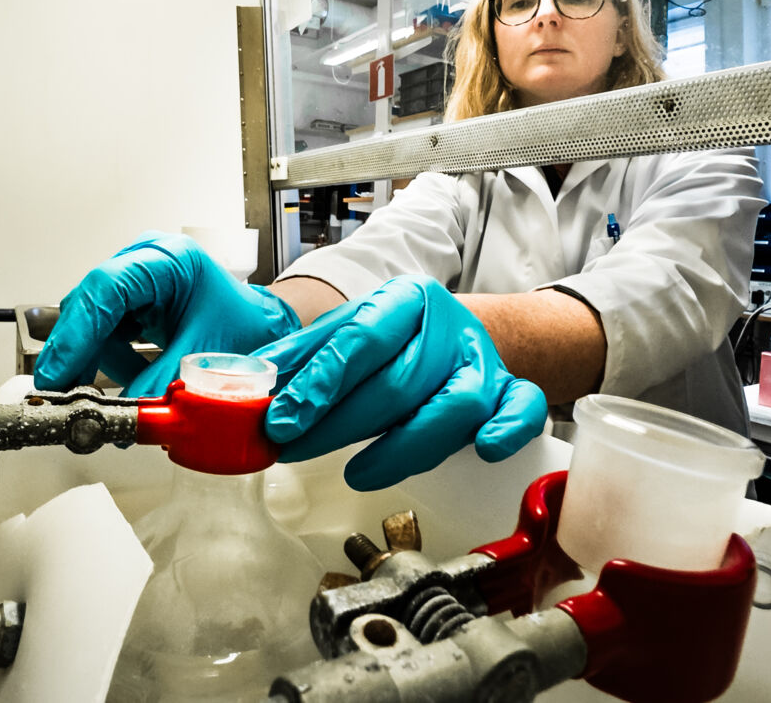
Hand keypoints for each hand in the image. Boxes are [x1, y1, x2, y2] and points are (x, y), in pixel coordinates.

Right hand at [34, 232, 299, 395]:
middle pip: (90, 304)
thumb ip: (162, 385)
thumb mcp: (207, 356)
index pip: (107, 288)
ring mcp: (135, 279)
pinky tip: (127, 382)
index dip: (77, 332)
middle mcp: (145, 261)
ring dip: (93, 362)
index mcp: (169, 260)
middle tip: (61, 392)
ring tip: (105, 397)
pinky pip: (105, 332)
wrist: (262, 325)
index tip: (58, 370)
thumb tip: (125, 415)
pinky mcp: (132, 301)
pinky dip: (109, 362)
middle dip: (75, 352)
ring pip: (91, 321)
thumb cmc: (246, 326)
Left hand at [252, 275, 546, 490]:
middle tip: (295, 451)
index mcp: (404, 298)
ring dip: (403, 446)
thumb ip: (301, 356)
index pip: (360, 338)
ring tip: (355, 472)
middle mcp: (447, 326)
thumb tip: (247, 380)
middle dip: (340, 424)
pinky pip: (523, 410)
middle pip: (398, 381)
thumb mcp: (345, 331)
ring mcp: (482, 361)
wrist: (457, 332)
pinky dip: (506, 430)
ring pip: (455, 405)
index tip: (281, 420)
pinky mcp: (510, 392)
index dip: (319, 383)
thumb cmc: (393, 337)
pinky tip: (484, 450)